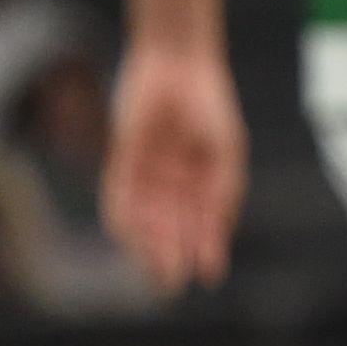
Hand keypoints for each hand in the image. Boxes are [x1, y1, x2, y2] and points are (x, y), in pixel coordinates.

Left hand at [103, 42, 247, 290]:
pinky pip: (119, 197)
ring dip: (149, 243)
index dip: (206, 250)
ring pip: (145, 220)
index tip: (209, 274)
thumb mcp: (227, 151)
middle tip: (172, 280)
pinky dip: (123, 217)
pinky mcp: (122, 161)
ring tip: (154, 263)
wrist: (179, 65)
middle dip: (173, 254)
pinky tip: (129, 234)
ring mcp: (148, 175)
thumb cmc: (211, 104)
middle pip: (173, 229)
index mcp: (205, 183)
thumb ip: (224, 190)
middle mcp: (175, 185)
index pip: (204, 226)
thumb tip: (220, 231)